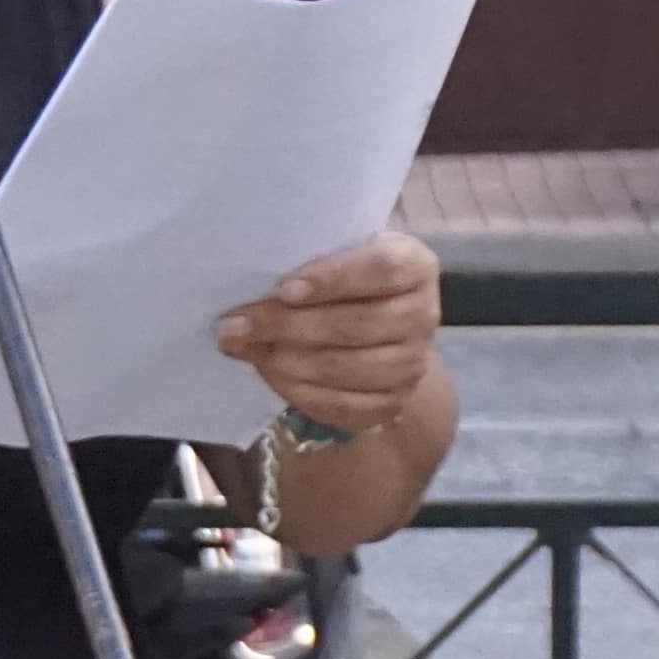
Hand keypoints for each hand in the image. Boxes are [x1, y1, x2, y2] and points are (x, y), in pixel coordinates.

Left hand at [215, 232, 442, 441]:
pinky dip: (299, 391)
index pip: (382, 268)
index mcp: (415, 265)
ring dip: (286, 360)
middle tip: (234, 324)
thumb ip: (309, 258)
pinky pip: (344, 406)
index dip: (332, 278)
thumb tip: (250, 283)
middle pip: (357, 324)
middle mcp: (424, 314)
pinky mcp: (394, 403)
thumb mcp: (336, 252)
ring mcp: (413, 363)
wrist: (375, 324)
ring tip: (242, 347)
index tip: (283, 288)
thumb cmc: (344, 276)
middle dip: (287, 325)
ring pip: (348, 368)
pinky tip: (267, 372)